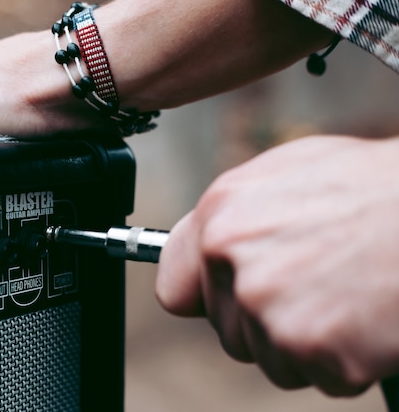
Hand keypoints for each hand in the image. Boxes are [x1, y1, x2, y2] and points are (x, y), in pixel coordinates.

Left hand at [157, 134, 398, 395]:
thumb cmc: (375, 187)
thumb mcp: (287, 172)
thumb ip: (232, 216)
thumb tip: (201, 251)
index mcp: (221, 218)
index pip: (174, 289)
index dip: (204, 300)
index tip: (224, 302)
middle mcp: (233, 262)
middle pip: (228, 332)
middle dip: (267, 324)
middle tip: (317, 290)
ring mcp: (269, 307)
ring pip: (271, 361)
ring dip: (306, 346)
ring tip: (346, 299)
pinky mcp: (312, 347)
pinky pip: (320, 378)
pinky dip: (347, 364)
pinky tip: (368, 321)